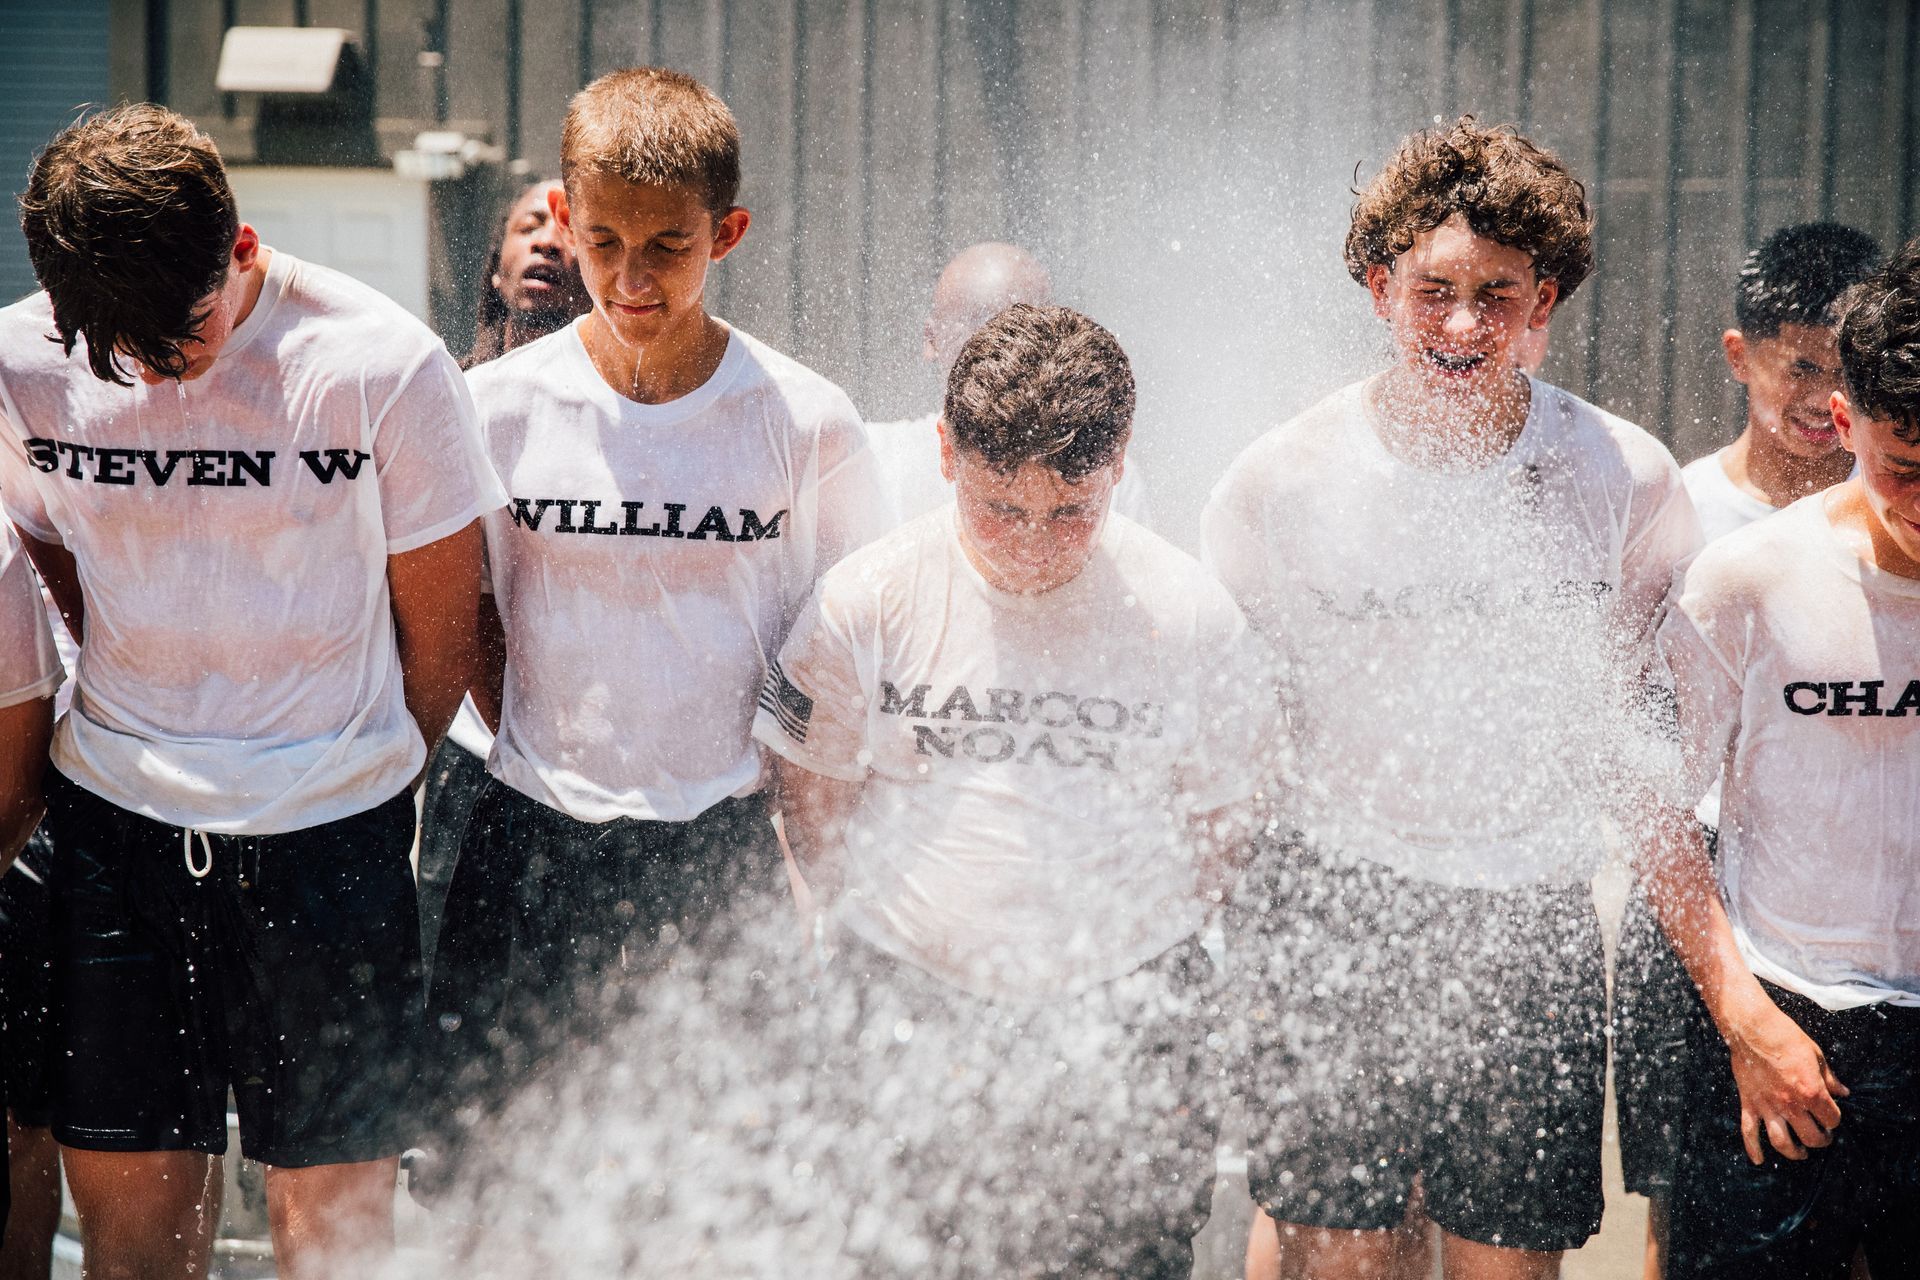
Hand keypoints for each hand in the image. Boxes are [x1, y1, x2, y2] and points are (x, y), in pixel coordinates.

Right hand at [1722, 994, 1847, 1163]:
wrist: (1753, 1027)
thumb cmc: (1786, 1037)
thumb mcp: (1816, 1055)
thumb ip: (1830, 1078)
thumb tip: (1843, 1093)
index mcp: (1811, 1091)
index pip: (1831, 1119)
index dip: (1834, 1120)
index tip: (1831, 1116)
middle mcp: (1790, 1103)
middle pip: (1810, 1137)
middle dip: (1820, 1140)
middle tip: (1821, 1137)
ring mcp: (1768, 1105)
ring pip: (1782, 1142)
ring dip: (1794, 1152)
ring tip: (1800, 1153)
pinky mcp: (1749, 1102)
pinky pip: (1749, 1131)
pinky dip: (1753, 1149)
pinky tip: (1759, 1160)